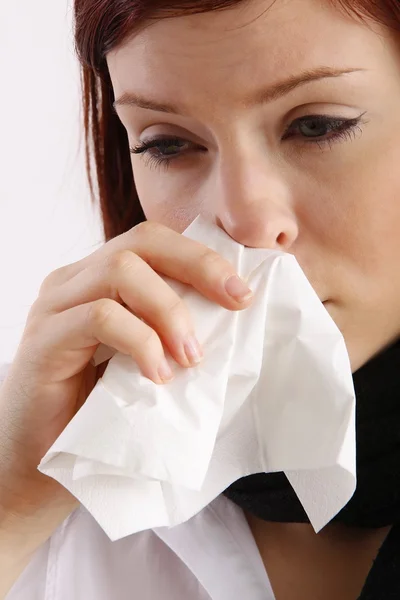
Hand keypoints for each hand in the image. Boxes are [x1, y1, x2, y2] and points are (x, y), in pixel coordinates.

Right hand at [0, 221, 252, 527]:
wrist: (37, 464)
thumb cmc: (97, 413)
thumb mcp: (143, 361)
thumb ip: (170, 333)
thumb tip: (230, 318)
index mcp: (97, 281)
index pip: (153, 242)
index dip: (201, 258)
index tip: (241, 292)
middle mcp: (73, 282)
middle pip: (140, 243)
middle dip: (198, 267)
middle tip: (235, 304)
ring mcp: (54, 306)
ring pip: (120, 271)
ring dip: (169, 311)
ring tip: (190, 357)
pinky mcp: (44, 339)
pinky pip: (100, 317)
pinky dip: (140, 342)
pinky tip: (156, 375)